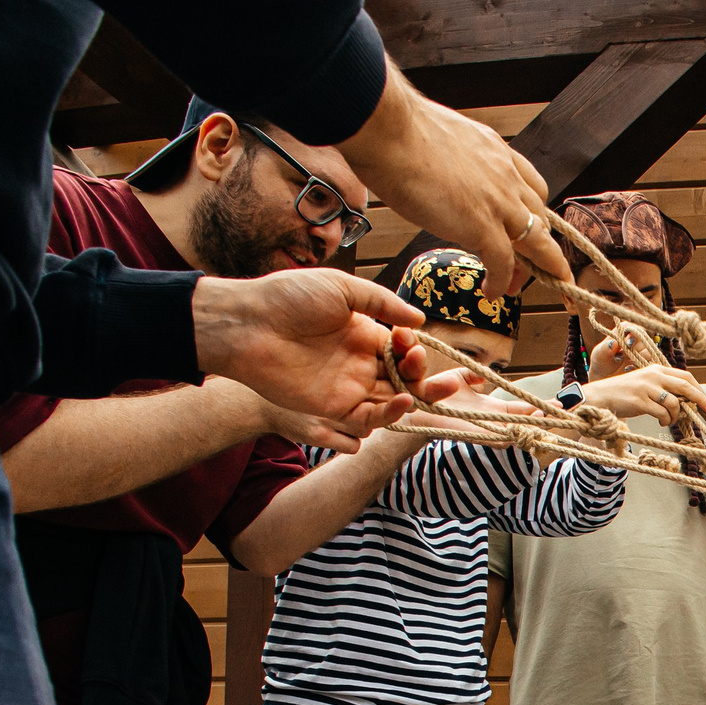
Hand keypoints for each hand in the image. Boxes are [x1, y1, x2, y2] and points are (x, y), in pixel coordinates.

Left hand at [193, 271, 463, 425]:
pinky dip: (390, 414)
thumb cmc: (287, 297)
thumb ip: (382, 302)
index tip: (417, 342)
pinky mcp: (333, 407)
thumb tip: (419, 320)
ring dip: (418, 397)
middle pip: (407, 380)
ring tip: (428, 387)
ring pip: (395, 401)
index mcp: (363, 333)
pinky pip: (370, 418)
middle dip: (434, 381)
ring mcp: (347, 386)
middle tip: (458, 380)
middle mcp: (359, 363)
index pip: (403, 351)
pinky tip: (403, 401)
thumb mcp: (341, 287)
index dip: (419, 351)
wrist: (247, 323)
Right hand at [337, 68, 567, 293]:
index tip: (527, 227)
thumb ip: (453, 161)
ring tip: (518, 288)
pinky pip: (503, 262)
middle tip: (533, 267)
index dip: (532, 212)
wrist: (388, 130)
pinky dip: (501, 281)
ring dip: (536, 270)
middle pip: (541, 218)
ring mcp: (498, 201)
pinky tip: (491, 292)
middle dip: (541, 246)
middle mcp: (505, 175)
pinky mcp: (482, 225)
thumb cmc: (396, 131)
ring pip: (536, 242)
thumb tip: (439, 172)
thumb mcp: (441, 141)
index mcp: (496, 152)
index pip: (531, 186)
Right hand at [579, 366, 705, 425]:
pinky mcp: (640, 401)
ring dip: (677, 416)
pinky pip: (662, 413)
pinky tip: (662, 422)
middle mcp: (653, 376)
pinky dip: (666, 420)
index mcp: (657, 369)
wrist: (602, 396)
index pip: (685, 376)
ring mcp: (647, 388)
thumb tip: (687, 401)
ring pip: (674, 403)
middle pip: (685, 386)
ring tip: (669, 421)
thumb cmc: (626, 393)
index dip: (699, 389)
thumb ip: (664, 387)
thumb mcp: (646, 383)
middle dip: (699, 400)